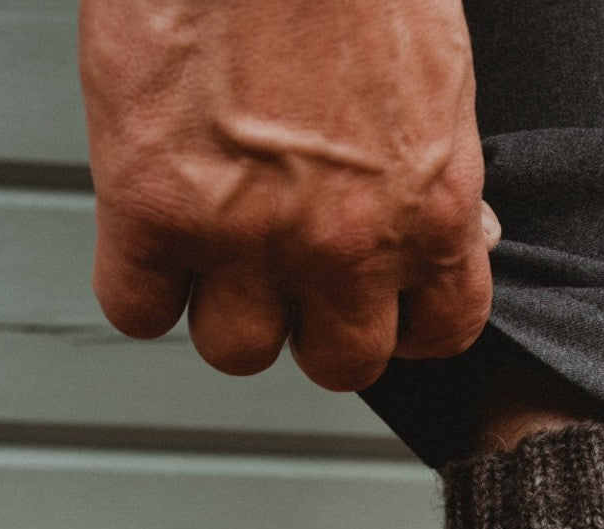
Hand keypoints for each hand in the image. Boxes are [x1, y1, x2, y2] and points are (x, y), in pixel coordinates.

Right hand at [78, 0, 498, 390]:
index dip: (404, 325)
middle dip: (317, 326)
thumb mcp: (440, 88)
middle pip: (338, 364)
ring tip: (219, 247)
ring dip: (227, 310)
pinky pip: (138, 309)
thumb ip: (441, 182)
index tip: (381, 305)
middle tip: (294, 275)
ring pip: (238, 351)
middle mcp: (348, 242)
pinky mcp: (152, 206)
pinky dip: (140, 284)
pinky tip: (153, 235)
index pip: (439, 335)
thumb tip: (465, 235)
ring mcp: (248, 234)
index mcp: (431, 213)